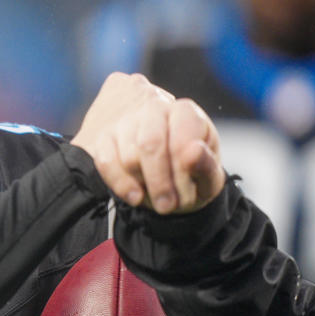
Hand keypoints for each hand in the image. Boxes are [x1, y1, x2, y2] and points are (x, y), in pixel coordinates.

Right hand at [71, 73, 223, 213]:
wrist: (168, 179)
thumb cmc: (191, 175)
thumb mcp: (209, 178)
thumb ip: (206, 165)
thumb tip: (193, 151)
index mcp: (185, 112)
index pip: (180, 137)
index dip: (182, 171)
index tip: (187, 195)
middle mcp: (154, 109)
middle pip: (150, 144)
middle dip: (159, 182)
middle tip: (167, 206)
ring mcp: (127, 122)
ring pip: (129, 157)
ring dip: (144, 185)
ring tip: (157, 199)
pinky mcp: (106, 138)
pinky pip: (105, 162)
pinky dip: (120, 184)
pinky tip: (135, 196)